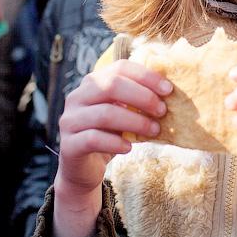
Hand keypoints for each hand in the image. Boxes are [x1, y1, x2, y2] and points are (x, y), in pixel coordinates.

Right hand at [55, 60, 172, 198]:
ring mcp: (69, 120)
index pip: (120, 68)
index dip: (146, 76)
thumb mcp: (123, 112)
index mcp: (92, 82)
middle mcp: (77, 97)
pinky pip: (93, 139)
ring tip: (154, 131)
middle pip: (111, 86)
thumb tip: (169, 92)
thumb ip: (137, 99)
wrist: (84, 168)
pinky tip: (129, 148)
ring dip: (135, 122)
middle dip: (142, 97)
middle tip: (162, 111)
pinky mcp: (68, 145)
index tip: (168, 90)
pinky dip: (115, 143)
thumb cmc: (109, 134)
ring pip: (105, 114)